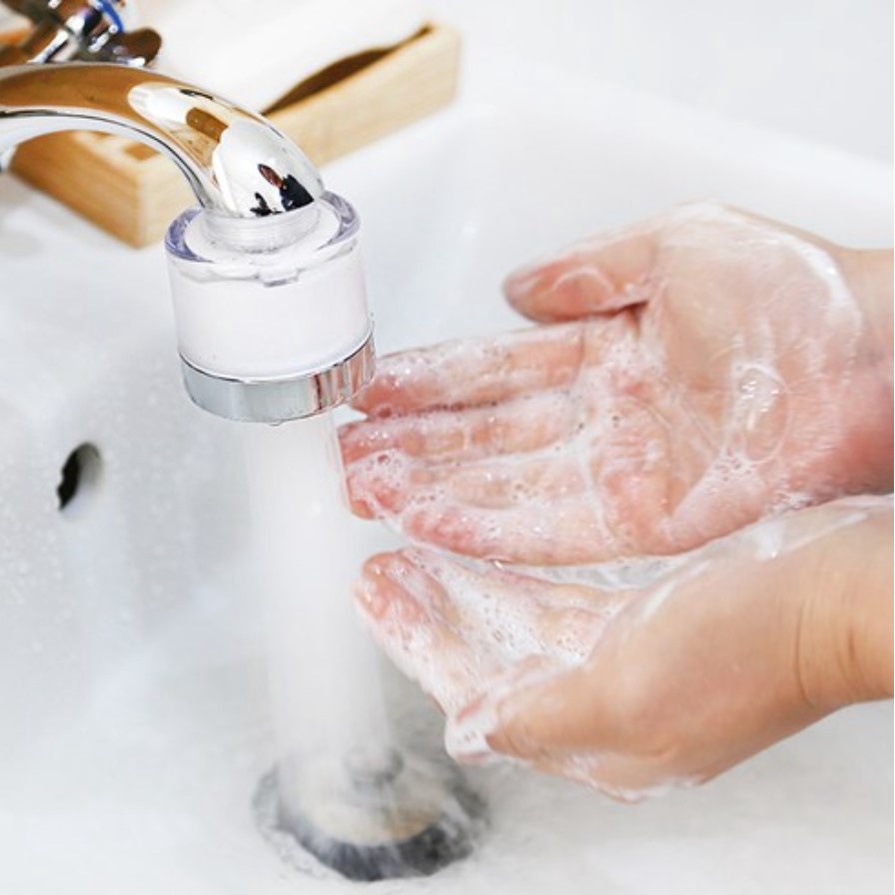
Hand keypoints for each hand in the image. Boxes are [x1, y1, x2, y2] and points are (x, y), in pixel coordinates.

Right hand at [341, 204, 892, 563]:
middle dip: (410, 445)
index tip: (373, 390)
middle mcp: (601, 417)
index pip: (495, 370)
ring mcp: (616, 474)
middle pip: (484, 436)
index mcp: (605, 349)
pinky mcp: (639, 525)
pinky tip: (428, 523)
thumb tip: (515, 290)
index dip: (430, 381)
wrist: (876, 365)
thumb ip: (588, 270)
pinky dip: (482, 527)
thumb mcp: (676, 246)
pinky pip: (543, 530)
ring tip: (365, 491)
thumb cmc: (798, 296)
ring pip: (499, 486)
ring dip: (429, 490)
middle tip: (347, 455)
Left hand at [355, 497, 892, 798]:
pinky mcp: (650, 613)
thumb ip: (540, 716)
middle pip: (489, 655)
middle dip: (428, 614)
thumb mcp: (630, 691)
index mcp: (596, 735)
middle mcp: (606, 700)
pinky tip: (486, 556)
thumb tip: (469, 737)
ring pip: (517, 623)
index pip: (477, 691)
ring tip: (411, 556)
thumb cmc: (754, 643)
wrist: (838, 595)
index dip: (417, 644)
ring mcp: (629, 655)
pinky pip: (558, 599)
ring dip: (463, 589)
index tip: (374, 598)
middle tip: (378, 573)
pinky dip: (515, 577)